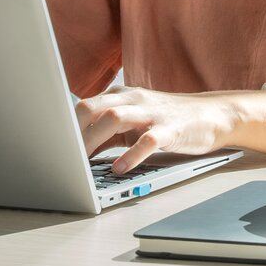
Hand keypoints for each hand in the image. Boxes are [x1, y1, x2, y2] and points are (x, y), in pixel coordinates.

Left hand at [74, 86, 238, 174]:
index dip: (64, 125)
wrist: (215, 115)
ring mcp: (153, 113)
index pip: (84, 105)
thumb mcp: (136, 120)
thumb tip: (77, 150)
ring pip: (115, 117)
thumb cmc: (171, 120)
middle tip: (61, 156)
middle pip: (93, 107)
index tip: (51, 146)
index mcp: (123, 96)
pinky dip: (131, 155)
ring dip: (93, 140)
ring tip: (81, 163)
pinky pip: (147, 140)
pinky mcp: (172, 130)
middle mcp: (135, 99)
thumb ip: (109, 131)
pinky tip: (119, 169)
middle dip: (73, 131)